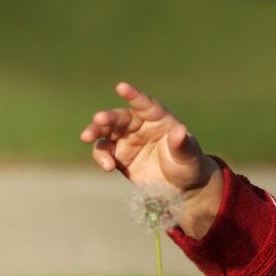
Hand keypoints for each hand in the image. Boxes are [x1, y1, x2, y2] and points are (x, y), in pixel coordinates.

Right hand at [79, 83, 216, 193]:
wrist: (180, 187)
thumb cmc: (189, 165)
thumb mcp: (189, 156)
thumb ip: (182, 144)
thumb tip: (180, 131)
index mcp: (159, 119)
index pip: (145, 104)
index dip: (133, 96)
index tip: (121, 88)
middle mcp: (140, 126)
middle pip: (120, 117)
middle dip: (107, 117)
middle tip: (98, 119)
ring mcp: (127, 140)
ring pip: (105, 131)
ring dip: (95, 131)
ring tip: (86, 137)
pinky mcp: (118, 156)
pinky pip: (104, 152)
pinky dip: (102, 157)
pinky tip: (108, 166)